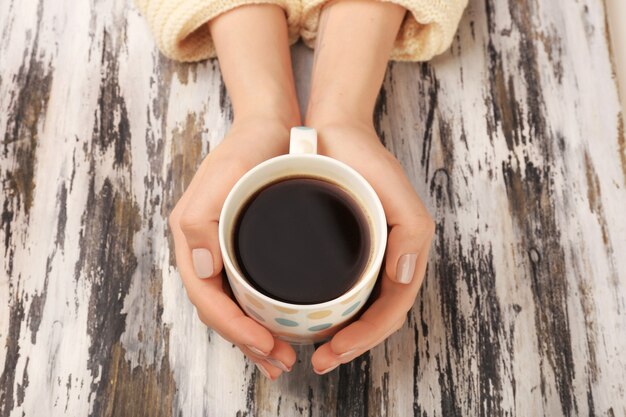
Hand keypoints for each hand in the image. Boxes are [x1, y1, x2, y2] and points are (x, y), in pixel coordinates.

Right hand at [169, 117, 296, 379]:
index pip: (208, 299)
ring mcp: (225, 250)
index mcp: (194, 239)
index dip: (234, 329)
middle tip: (280, 362)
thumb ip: (200, 223)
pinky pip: (248, 290)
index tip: (266, 344)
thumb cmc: (246, 150)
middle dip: (248, 342)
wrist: (270, 126)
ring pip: (235, 306)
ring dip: (256, 336)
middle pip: (221, 310)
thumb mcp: (221, 178)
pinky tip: (281, 325)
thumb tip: (201, 270)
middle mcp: (206, 250)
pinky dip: (262, 314)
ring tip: (282, 358)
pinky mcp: (245, 247)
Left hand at [308, 121, 434, 373]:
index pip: (391, 308)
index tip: (335, 349)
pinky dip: (331, 313)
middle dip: (352, 345)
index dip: (367, 336)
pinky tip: (312, 321)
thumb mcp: (395, 189)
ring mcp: (364, 257)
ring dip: (342, 336)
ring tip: (316, 351)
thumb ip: (411, 231)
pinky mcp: (342, 251)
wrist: (334, 132)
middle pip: (375, 317)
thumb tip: (405, 276)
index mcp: (402, 252)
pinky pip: (342, 290)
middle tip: (321, 361)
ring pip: (358, 310)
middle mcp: (385, 260)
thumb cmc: (364, 159)